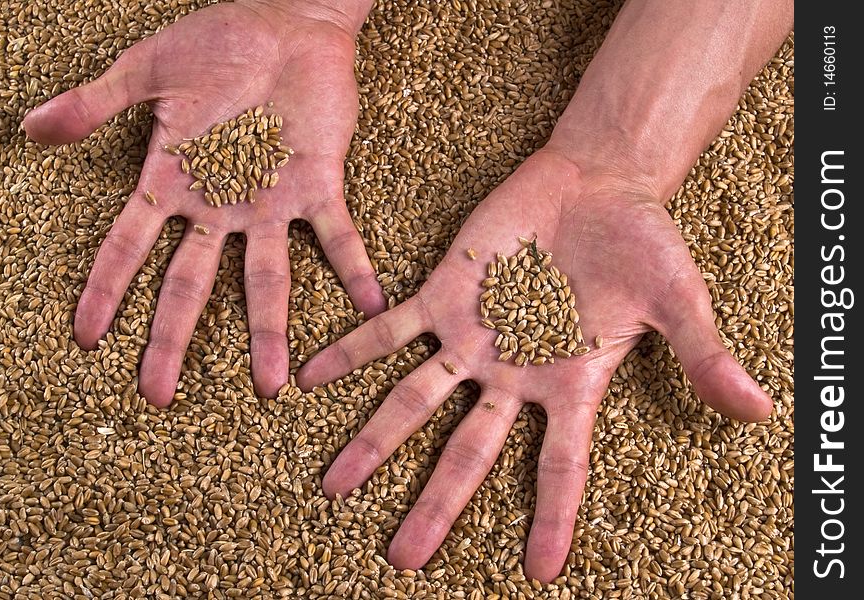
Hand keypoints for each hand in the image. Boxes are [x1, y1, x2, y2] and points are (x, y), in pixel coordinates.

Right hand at [22, 0, 385, 404]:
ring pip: (266, 278)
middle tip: (160, 397)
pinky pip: (339, 235)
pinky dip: (355, 268)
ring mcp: (272, 202)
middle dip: (173, 339)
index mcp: (174, 181)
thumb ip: (97, 101)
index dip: (106, 291)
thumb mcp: (148, 68)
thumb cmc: (219, 40)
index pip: (129, 247)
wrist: (288, 19)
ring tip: (271, 385)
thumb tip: (29, 128)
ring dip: (268, 331)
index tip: (86, 339)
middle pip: (191, 285)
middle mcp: (221, 206)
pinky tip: (370, 306)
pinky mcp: (320, 184)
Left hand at [296, 149, 772, 580]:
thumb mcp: (679, 301)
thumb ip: (702, 355)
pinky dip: (352, 351)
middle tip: (401, 558)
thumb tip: (759, 410)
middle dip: (435, 504)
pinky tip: (310, 377)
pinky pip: (390, 328)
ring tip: (334, 483)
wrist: (597, 182)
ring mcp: (473, 334)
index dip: (551, 519)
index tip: (540, 573)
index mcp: (568, 383)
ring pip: (415, 399)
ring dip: (375, 440)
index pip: (560, 467)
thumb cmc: (642, 241)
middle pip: (467, 451)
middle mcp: (512, 372)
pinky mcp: (444, 291)